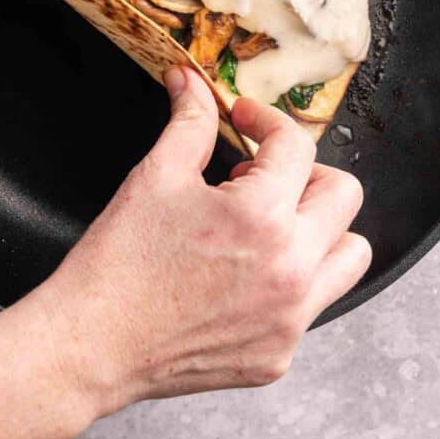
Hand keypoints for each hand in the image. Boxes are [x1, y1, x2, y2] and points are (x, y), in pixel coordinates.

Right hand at [41, 66, 371, 415]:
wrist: (91, 345)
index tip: (244, 122)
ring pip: (348, 255)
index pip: (296, 145)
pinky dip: (292, 280)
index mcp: (263, 217)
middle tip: (262, 173)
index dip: (266, 121)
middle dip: (305, 171)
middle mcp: (292, 270)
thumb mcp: (156, 176)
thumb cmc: (118, 264)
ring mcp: (290, 319)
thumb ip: (189, 122)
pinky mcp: (278, 355)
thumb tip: (191, 82)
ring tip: (270, 223)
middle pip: (344, 195)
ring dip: (319, 228)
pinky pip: (313, 303)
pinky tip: (245, 272)